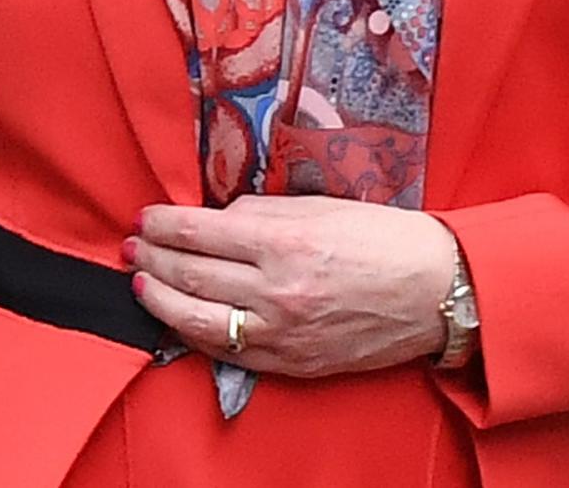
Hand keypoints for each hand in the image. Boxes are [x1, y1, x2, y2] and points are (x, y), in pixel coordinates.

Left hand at [127, 197, 460, 380]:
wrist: (436, 291)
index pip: (197, 232)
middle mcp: (277, 291)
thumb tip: (213, 221)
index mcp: (284, 242)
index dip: (161, 224)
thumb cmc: (383, 238)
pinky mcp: (293, 362)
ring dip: (160, 300)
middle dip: (151, 259)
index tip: (144, 217)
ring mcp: (283, 332)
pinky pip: (230, 353)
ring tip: (141, 284)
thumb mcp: (319, 206)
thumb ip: (259, 214)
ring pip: (199, 321)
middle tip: (132, 247)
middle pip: (190, 275)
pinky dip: (196, 335)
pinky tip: (181, 319)